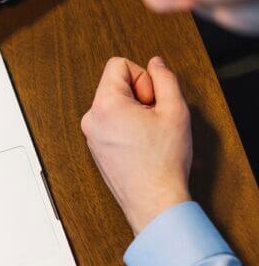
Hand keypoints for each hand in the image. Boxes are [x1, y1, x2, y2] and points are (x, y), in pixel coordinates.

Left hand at [81, 56, 192, 233]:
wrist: (153, 202)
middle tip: (154, 118)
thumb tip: (156, 64)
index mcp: (105, 105)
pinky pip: (111, 123)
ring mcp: (90, 136)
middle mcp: (91, 119)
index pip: (118, 64)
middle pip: (115, 84)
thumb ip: (165, 78)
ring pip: (114, 104)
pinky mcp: (95, 148)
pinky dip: (126, 126)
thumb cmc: (162, 161)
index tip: (152, 100)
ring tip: (149, 134)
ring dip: (134, 111)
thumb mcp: (175, 110)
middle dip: (138, 94)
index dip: (142, 76)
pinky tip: (141, 145)